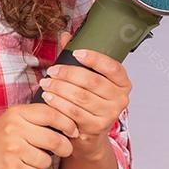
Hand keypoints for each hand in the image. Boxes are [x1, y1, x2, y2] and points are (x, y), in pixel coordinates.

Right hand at [0, 103, 79, 168]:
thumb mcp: (13, 121)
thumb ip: (36, 119)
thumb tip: (69, 122)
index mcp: (17, 113)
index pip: (51, 113)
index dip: (68, 122)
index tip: (73, 130)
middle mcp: (14, 128)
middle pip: (54, 139)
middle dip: (64, 147)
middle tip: (63, 150)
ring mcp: (12, 148)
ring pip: (47, 160)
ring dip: (43, 164)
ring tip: (29, 160)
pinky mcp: (11, 168)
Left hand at [39, 31, 131, 153]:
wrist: (89, 134)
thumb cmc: (89, 101)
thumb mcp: (87, 78)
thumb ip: (77, 58)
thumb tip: (65, 35)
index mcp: (123, 82)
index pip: (112, 67)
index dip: (94, 58)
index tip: (76, 53)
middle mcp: (121, 99)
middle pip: (92, 81)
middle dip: (68, 74)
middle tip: (51, 70)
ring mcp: (110, 114)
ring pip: (81, 97)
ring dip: (59, 88)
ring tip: (46, 83)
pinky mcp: (97, 127)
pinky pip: (74, 112)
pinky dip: (58, 103)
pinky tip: (48, 97)